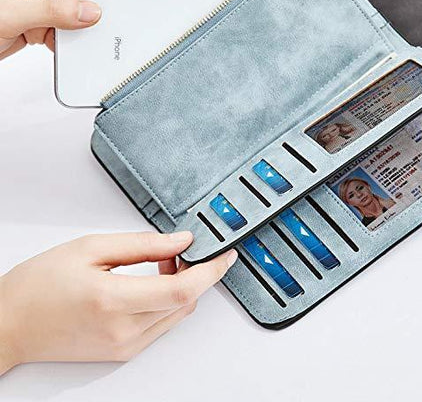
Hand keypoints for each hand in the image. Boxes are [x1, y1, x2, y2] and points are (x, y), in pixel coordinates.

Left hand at [0, 0, 100, 59]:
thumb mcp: (11, 17)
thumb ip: (52, 12)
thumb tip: (89, 10)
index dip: (80, 9)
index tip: (81, 27)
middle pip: (76, 1)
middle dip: (72, 22)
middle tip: (54, 33)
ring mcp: (38, 0)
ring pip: (72, 17)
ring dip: (64, 33)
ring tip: (42, 37)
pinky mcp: (38, 18)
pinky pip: (63, 28)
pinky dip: (59, 40)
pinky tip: (44, 42)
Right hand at [0, 231, 236, 372]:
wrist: (9, 325)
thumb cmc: (40, 285)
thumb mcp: (91, 248)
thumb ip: (143, 244)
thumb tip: (181, 240)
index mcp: (114, 300)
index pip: (183, 290)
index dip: (212, 270)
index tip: (227, 253)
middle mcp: (123, 331)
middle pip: (186, 302)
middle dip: (197, 272)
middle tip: (181, 248)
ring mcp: (124, 347)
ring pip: (177, 314)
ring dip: (182, 287)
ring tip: (160, 263)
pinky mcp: (122, 353)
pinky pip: (161, 325)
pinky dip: (167, 302)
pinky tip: (150, 283)